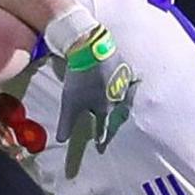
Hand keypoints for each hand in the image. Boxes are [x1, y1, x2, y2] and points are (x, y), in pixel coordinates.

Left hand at [55, 26, 136, 148]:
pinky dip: (131, 83)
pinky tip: (133, 81)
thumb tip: (61, 141)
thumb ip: (67, 123)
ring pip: (124, 97)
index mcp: (104, 108)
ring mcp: (122, 83)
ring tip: (121, 104)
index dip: (101, 137)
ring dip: (121, 101)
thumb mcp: (69, 103)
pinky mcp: (124, 68)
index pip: (102, 127)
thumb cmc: (81, 78)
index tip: (100, 145)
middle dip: (113, 119)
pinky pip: (130, 80)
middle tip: (112, 123)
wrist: (92, 49)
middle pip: (115, 112)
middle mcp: (116, 99)